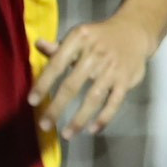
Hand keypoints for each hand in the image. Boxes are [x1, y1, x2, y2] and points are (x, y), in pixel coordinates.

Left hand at [31, 15, 159, 140]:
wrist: (134, 31)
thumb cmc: (100, 36)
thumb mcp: (80, 36)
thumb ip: (59, 47)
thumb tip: (38, 44)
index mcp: (79, 39)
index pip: (57, 64)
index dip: (43, 83)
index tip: (32, 102)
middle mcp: (95, 54)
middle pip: (73, 84)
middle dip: (57, 107)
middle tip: (45, 125)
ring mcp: (112, 68)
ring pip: (94, 97)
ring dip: (79, 118)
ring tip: (67, 135)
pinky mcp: (126, 80)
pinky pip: (114, 102)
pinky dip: (104, 117)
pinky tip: (92, 130)